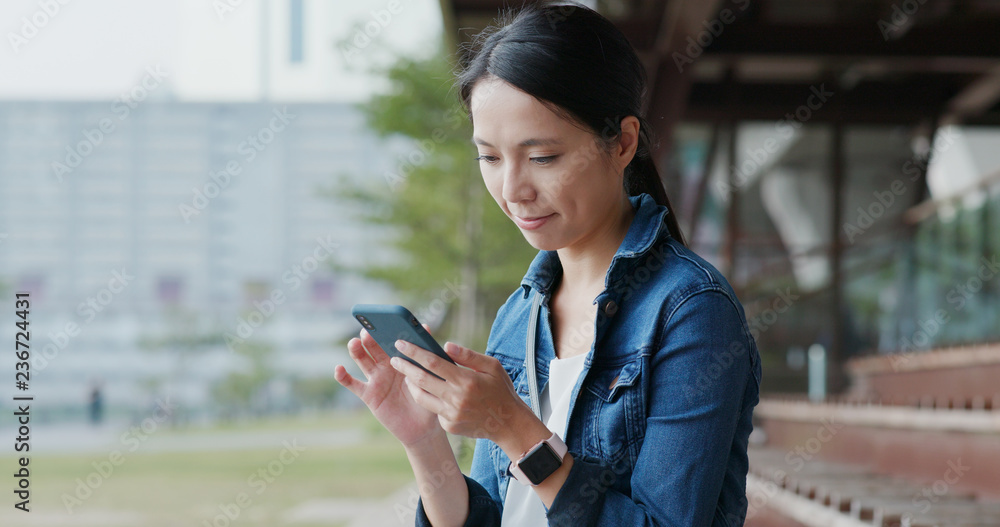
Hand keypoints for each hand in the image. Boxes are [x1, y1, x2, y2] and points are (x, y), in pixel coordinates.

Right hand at [335, 324, 441, 447]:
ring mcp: (376, 379)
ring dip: (356, 351)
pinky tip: (339, 369)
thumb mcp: (430, 374)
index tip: (381, 320)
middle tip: (368, 331)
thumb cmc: (429, 397)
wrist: (424, 427)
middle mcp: (386, 366)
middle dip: (370, 338)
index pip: (390, 340)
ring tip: (355, 343)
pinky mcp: (369, 395)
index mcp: (401, 358)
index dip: (385, 330)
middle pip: (374, 347)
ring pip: (362, 361)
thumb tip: (426, 327)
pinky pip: (353, 384)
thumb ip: (425, 353)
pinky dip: (343, 376)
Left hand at [390, 339, 537, 443]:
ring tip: (407, 375)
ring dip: (411, 385)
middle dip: (404, 367)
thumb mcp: (492, 367)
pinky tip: (432, 393)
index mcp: (466, 380)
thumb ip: (468, 355)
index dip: (415, 352)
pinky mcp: (449, 425)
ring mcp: (451, 414)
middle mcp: (456, 398)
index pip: (433, 363)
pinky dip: (430, 400)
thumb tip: (446, 345)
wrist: (508, 423)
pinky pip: (433, 410)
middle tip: (393, 359)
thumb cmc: (501, 390)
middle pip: (422, 380)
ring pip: (422, 397)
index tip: (401, 344)